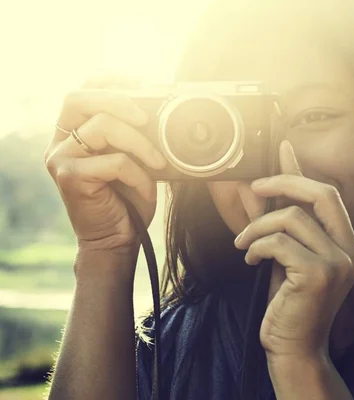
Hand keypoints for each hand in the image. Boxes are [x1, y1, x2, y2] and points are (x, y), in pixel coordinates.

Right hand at [44, 76, 166, 264]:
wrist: (116, 241)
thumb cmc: (128, 201)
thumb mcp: (135, 161)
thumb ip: (135, 135)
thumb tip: (159, 109)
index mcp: (73, 133)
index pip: (83, 91)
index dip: (109, 79)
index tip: (139, 80)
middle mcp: (61, 142)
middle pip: (79, 98)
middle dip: (118, 99)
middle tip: (146, 117)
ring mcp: (61, 159)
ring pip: (101, 126)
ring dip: (139, 142)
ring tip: (158, 161)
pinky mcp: (69, 178)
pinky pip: (113, 161)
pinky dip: (138, 173)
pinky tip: (145, 187)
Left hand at [234, 140, 353, 358]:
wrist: (294, 349)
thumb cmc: (290, 303)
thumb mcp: (287, 257)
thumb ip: (282, 223)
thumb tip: (263, 187)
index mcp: (350, 246)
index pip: (328, 196)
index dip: (302, 171)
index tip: (283, 148)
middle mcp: (353, 252)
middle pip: (322, 193)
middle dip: (284, 183)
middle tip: (255, 187)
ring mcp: (339, 263)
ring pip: (292, 217)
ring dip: (258, 226)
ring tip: (244, 244)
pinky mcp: (318, 275)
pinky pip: (279, 242)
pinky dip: (257, 246)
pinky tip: (251, 260)